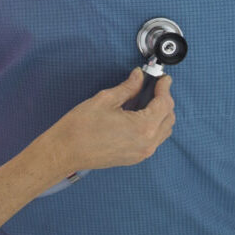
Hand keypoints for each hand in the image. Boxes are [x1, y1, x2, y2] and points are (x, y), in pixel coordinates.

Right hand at [38, 68, 174, 182]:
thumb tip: (138, 77)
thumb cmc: (81, 126)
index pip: (164, 104)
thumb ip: (127, 88)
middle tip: (154, 86)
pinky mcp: (134, 158)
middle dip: (164, 100)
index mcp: (143, 127)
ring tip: (147, 100)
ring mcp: (142, 153)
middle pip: (168, 118)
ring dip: (160, 114)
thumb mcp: (105, 99)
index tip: (162, 78)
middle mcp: (147, 143)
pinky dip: (153, 125)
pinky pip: (154, 140)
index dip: (164, 88)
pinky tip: (139, 115)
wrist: (66, 151)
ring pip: (163, 130)